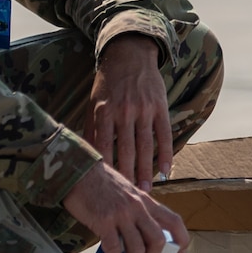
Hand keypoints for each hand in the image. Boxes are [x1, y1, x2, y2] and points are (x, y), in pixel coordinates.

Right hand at [62, 161, 189, 252]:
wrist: (79, 171)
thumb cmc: (100, 183)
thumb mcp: (127, 192)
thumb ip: (136, 210)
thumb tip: (138, 237)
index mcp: (146, 200)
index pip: (173, 220)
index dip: (182, 239)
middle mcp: (138, 207)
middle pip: (157, 240)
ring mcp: (122, 214)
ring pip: (137, 249)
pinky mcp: (104, 221)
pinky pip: (114, 250)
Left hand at [86, 33, 171, 188]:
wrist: (129, 54)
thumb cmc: (107, 83)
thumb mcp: (93, 103)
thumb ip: (91, 129)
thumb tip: (84, 157)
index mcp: (104, 111)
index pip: (104, 146)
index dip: (106, 169)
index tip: (107, 189)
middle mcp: (124, 111)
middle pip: (126, 150)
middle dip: (128, 176)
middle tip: (130, 198)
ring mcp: (144, 109)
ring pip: (146, 146)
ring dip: (147, 171)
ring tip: (147, 191)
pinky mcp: (160, 106)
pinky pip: (164, 134)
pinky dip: (166, 154)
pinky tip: (166, 171)